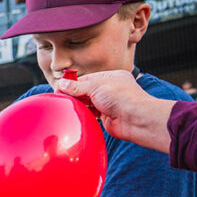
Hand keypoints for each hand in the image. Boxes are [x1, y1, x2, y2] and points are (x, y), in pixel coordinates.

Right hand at [55, 70, 174, 152]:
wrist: (136, 119)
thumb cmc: (122, 98)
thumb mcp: (97, 86)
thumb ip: (77, 87)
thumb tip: (61, 84)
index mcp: (111, 77)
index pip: (87, 79)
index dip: (73, 84)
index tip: (60, 88)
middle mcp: (110, 89)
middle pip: (86, 90)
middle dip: (74, 94)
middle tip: (60, 98)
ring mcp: (108, 103)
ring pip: (88, 102)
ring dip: (78, 104)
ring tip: (66, 106)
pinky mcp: (106, 117)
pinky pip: (91, 113)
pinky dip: (83, 113)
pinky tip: (76, 113)